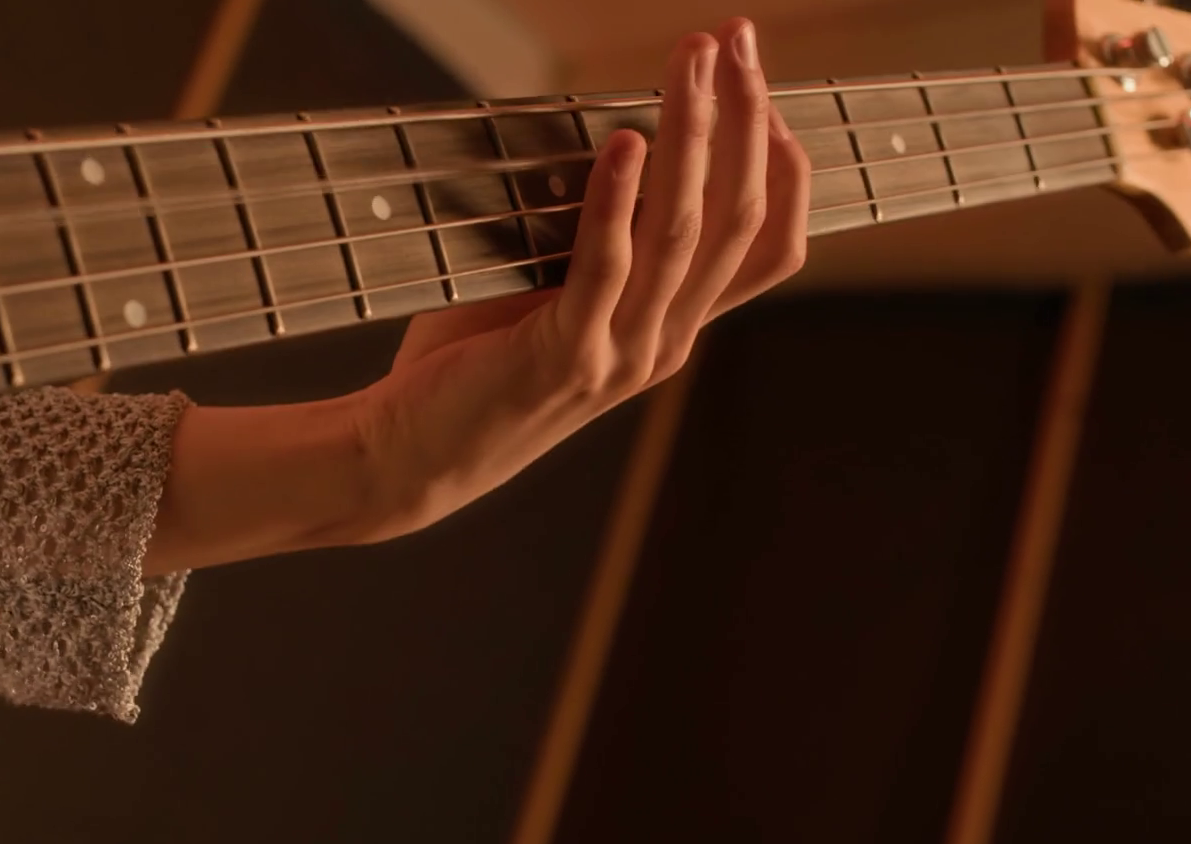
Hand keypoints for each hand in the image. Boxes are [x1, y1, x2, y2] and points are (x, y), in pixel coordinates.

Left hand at [354, 17, 811, 538]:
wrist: (409, 455)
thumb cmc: (472, 362)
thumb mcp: (552, 293)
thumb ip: (591, 237)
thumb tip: (607, 139)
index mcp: (671, 328)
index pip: (768, 246)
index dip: (781, 165)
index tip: (760, 86)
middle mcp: (663, 344)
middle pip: (740, 221)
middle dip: (744, 118)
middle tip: (734, 39)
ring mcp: (621, 356)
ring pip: (685, 233)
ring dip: (691, 135)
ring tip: (689, 62)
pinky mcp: (564, 358)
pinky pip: (606, 267)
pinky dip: (617, 200)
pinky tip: (622, 141)